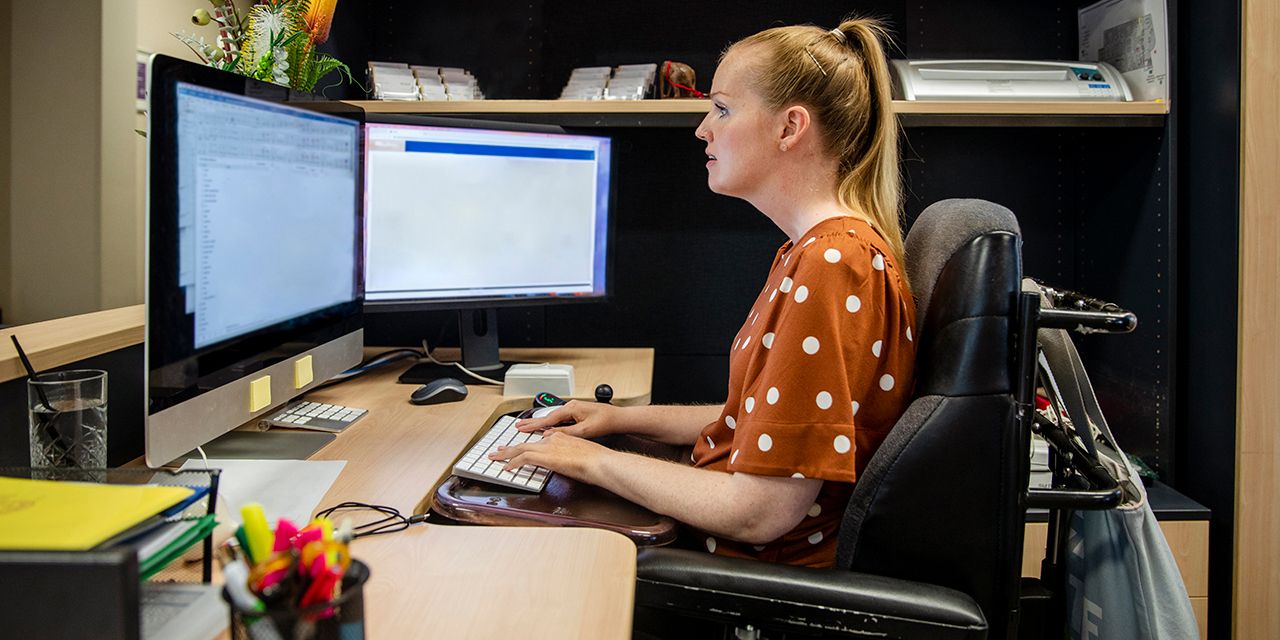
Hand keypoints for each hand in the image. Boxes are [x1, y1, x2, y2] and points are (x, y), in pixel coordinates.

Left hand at [488, 431, 613, 481]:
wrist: (599, 461)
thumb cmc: (596, 461)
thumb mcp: (582, 456)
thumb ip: (571, 458)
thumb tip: (568, 465)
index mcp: (561, 438)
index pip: (539, 442)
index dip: (527, 446)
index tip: (520, 449)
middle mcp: (552, 439)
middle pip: (526, 443)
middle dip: (511, 448)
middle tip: (500, 450)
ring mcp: (548, 447)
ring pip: (520, 448)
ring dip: (506, 454)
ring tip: (496, 457)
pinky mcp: (545, 456)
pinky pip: (523, 458)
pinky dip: (513, 462)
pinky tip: (506, 468)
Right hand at [514, 399, 620, 438]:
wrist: (618, 418)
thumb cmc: (605, 422)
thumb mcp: (584, 430)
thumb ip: (565, 433)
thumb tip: (549, 435)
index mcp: (571, 408)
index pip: (548, 418)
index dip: (533, 425)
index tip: (521, 428)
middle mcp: (570, 406)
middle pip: (547, 416)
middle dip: (532, 422)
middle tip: (519, 426)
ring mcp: (573, 409)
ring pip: (553, 418)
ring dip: (540, 423)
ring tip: (527, 427)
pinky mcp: (577, 413)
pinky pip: (559, 419)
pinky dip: (550, 423)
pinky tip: (545, 428)